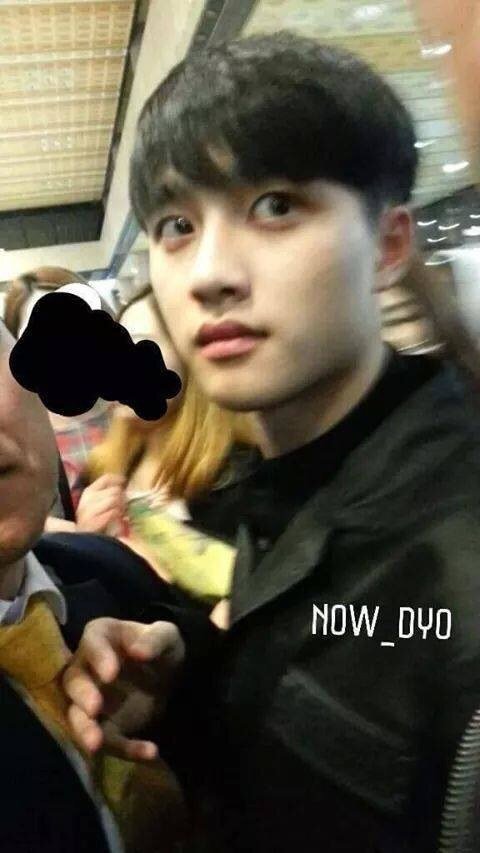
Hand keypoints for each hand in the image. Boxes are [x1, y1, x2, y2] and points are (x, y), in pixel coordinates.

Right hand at [63, 618, 184, 760]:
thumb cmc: (159, 647)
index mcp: (99, 637)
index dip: (98, 658)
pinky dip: (126, 749)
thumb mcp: (167, 636)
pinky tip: (150, 752)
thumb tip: (138, 652)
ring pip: (78, 716)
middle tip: (94, 708)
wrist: (169, 675)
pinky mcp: (106, 727)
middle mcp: (87, 669)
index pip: (92, 644)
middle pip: (73, 682)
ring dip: (84, 731)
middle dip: (82, 696)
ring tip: (96, 745)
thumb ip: (155, 639)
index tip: (111, 673)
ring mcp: (91, 701)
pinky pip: (110, 740)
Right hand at [76, 474, 126, 533]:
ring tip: (121, 513)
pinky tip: (116, 520)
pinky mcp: (94, 521)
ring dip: (121, 506)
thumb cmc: (93, 522)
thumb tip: (122, 488)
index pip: (106, 479)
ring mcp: (89, 510)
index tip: (124, 481)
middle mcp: (88, 499)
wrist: (82, 541)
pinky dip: (117, 516)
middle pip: (114, 490)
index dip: (118, 479)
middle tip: (124, 506)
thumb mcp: (97, 505)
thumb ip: (107, 495)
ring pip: (114, 499)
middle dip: (122, 497)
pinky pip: (113, 512)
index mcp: (89, 492)